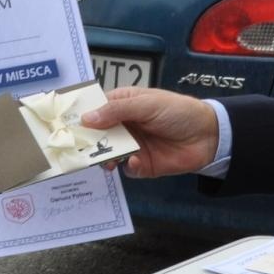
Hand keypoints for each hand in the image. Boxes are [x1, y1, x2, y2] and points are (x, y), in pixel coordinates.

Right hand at [79, 87, 218, 177]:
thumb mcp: (147, 104)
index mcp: (124, 104)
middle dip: (88, 140)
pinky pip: (126, 169)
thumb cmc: (179, 111)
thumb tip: (87, 117)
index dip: (81, 115)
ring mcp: (132, 146)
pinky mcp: (142, 165)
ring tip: (105, 160)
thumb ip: (117, 111)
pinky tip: (135, 162)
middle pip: (98, 134)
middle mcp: (124, 125)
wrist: (209, 136)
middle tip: (77, 147)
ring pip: (108, 153)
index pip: (96, 108)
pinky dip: (127, 167)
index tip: (64, 123)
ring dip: (104, 157)